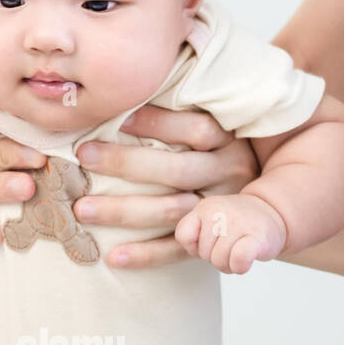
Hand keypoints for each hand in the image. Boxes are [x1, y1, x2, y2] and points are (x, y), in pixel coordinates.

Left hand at [72, 105, 259, 267]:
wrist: (261, 205)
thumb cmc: (216, 148)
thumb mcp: (214, 119)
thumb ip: (182, 104)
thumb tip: (128, 87)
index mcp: (230, 139)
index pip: (196, 128)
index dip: (157, 121)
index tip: (116, 118)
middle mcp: (230, 173)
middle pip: (177, 169)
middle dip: (126, 163)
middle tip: (84, 155)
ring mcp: (221, 210)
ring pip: (171, 211)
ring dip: (123, 211)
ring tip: (82, 209)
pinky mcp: (212, 240)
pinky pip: (177, 250)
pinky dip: (145, 255)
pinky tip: (113, 257)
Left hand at [175, 192, 286, 273]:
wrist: (274, 214)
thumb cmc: (238, 224)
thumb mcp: (209, 220)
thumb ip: (193, 234)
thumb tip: (195, 250)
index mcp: (205, 207)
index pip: (183, 235)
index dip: (195, 247)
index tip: (211, 242)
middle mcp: (220, 212)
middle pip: (204, 254)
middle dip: (217, 258)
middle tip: (232, 247)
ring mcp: (239, 223)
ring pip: (219, 261)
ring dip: (230, 265)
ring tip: (241, 251)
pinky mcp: (258, 237)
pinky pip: (238, 259)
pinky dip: (240, 266)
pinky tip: (248, 259)